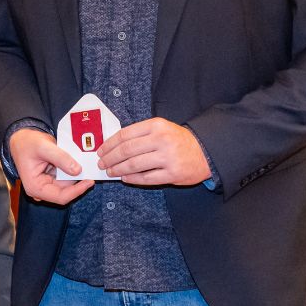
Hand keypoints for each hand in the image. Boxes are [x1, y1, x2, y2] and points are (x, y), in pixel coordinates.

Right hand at [10, 128, 93, 204]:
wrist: (21, 139)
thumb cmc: (27, 143)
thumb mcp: (44, 147)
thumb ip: (61, 158)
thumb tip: (78, 170)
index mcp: (35, 187)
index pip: (61, 196)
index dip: (77, 191)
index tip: (90, 181)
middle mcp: (41, 190)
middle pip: (65, 191)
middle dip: (77, 180)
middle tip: (89, 168)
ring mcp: (46, 185)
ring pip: (67, 184)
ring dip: (74, 174)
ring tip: (80, 160)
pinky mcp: (51, 179)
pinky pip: (65, 178)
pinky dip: (71, 170)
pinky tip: (74, 161)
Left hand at [95, 118, 210, 186]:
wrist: (205, 152)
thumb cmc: (178, 140)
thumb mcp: (161, 128)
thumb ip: (140, 134)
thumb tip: (114, 145)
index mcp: (156, 125)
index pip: (125, 134)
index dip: (109, 144)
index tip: (100, 150)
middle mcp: (161, 140)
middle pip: (127, 150)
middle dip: (110, 158)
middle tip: (102, 164)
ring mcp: (167, 157)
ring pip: (134, 165)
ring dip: (118, 170)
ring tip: (110, 172)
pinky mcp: (172, 174)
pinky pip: (146, 178)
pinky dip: (132, 179)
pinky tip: (125, 178)